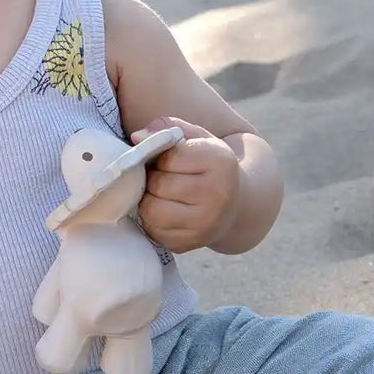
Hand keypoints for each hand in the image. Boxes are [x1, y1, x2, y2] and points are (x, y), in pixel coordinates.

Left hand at [134, 116, 241, 253]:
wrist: (236, 203)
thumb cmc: (208, 164)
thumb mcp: (195, 137)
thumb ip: (166, 128)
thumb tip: (137, 137)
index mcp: (220, 163)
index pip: (169, 158)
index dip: (160, 156)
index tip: (166, 158)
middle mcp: (218, 196)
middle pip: (159, 185)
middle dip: (152, 178)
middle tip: (158, 176)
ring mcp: (205, 225)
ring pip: (152, 211)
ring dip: (147, 199)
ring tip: (157, 192)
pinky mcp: (189, 244)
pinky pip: (153, 231)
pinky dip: (150, 219)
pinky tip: (163, 209)